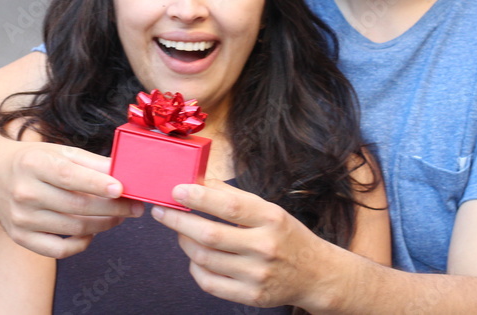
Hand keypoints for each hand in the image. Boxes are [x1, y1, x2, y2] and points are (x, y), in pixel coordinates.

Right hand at [0, 141, 143, 258]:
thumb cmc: (32, 160)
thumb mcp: (58, 151)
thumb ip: (91, 162)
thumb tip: (123, 171)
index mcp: (33, 164)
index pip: (68, 176)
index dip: (97, 184)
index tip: (122, 188)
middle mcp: (24, 192)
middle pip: (76, 206)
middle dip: (112, 208)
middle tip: (135, 206)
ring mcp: (20, 218)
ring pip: (72, 228)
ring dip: (103, 225)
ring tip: (119, 216)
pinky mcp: (19, 237)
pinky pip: (58, 250)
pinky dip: (80, 244)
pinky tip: (91, 231)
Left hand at [152, 180, 332, 309]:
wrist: (315, 274)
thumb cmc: (285, 236)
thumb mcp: (268, 209)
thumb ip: (234, 196)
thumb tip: (199, 181)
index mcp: (271, 218)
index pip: (229, 205)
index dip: (199, 197)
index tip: (176, 190)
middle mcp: (265, 247)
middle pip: (210, 234)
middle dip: (178, 220)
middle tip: (161, 210)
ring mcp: (257, 274)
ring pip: (204, 258)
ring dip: (184, 241)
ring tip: (179, 230)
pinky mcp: (251, 296)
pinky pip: (209, 282)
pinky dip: (194, 267)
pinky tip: (194, 256)